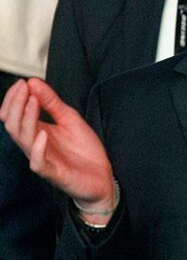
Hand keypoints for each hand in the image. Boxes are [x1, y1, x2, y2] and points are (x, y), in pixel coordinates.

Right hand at [1, 78, 114, 220]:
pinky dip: (38, 148)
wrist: (102, 177)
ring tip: (33, 102)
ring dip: (27, 119)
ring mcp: (42, 159)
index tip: (23, 83)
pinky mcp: (53, 173)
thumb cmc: (84, 150)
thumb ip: (52, 103)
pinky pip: (38, 163)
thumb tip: (34, 83)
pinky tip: (42, 134)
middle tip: (24, 89)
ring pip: (23, 140)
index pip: (13, 115)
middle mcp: (34, 145)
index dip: (13, 99)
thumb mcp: (70, 119)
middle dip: (16, 105)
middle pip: (13, 125)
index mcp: (36, 132)